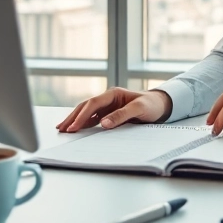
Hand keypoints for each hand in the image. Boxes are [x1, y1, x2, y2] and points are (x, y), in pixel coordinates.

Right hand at [56, 87, 172, 131]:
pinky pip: (93, 117)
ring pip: (87, 112)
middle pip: (86, 107)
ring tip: (63, 129)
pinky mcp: (110, 113)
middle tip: (61, 128)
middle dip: (73, 117)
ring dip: (75, 120)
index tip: (73, 126)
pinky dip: (84, 123)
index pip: (93, 104)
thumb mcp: (139, 110)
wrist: (161, 105)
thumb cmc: (152, 105)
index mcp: (113, 94)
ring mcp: (108, 105)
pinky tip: (77, 128)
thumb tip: (103, 124)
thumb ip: (121, 115)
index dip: (81, 115)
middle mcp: (108, 98)